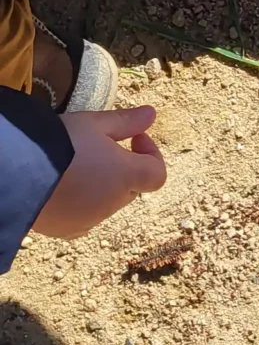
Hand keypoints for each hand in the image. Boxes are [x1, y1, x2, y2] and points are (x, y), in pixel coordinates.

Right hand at [31, 107, 166, 238]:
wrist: (16, 173)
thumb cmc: (59, 142)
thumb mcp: (92, 123)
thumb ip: (125, 121)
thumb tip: (152, 114)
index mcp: (126, 177)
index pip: (157, 173)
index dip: (151, 154)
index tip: (134, 138)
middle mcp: (113, 204)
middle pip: (130, 188)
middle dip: (123, 170)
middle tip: (98, 149)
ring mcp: (90, 220)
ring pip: (106, 203)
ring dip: (100, 188)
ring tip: (72, 166)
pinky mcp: (67, 230)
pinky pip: (83, 219)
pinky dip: (80, 206)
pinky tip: (62, 190)